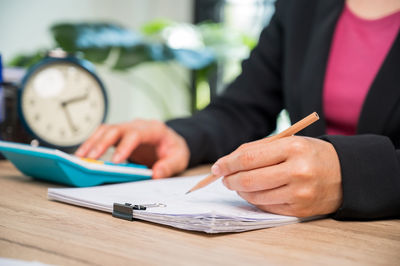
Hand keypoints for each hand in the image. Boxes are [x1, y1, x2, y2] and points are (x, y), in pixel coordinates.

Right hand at [75, 120, 189, 178]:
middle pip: (116, 129)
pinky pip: (103, 135)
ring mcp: (128, 128)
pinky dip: (92, 144)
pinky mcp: (120, 135)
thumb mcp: (179, 159)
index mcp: (154, 129)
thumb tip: (156, 174)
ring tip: (80, 158)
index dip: (124, 146)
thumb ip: (169, 166)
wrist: (172, 142)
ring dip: (92, 143)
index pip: (136, 134)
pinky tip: (83, 155)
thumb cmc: (174, 149)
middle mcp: (138, 125)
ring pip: (106, 130)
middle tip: (90, 159)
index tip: (114, 161)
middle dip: (101, 143)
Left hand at [212, 136, 341, 216]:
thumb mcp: (289, 142)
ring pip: (255, 196)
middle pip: (249, 180)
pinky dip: (255, 200)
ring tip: (239, 185)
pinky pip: (267, 206)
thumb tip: (227, 162)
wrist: (345, 173)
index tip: (217, 167)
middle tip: (225, 178)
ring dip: (240, 191)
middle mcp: (297, 171)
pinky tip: (255, 193)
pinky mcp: (300, 210)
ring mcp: (299, 193)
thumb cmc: (310, 154)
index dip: (228, 163)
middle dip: (230, 180)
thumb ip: (258, 150)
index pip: (248, 158)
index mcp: (293, 148)